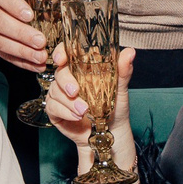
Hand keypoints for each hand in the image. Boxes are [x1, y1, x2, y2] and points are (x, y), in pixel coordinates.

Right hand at [0, 0, 51, 71]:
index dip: (14, 5)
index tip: (30, 15)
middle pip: (0, 22)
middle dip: (21, 33)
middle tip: (41, 41)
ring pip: (0, 41)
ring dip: (21, 51)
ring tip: (41, 57)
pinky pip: (4, 55)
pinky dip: (21, 62)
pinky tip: (37, 65)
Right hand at [41, 47, 135, 175]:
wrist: (110, 131)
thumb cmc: (115, 107)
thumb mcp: (121, 88)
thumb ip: (123, 70)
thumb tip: (130, 52)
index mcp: (82, 68)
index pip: (67, 53)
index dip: (61, 53)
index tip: (61, 59)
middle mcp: (69, 79)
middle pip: (59, 72)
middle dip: (65, 81)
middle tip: (75, 91)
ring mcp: (61, 94)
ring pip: (55, 91)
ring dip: (69, 102)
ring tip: (84, 111)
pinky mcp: (56, 110)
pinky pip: (52, 107)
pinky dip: (65, 112)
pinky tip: (76, 117)